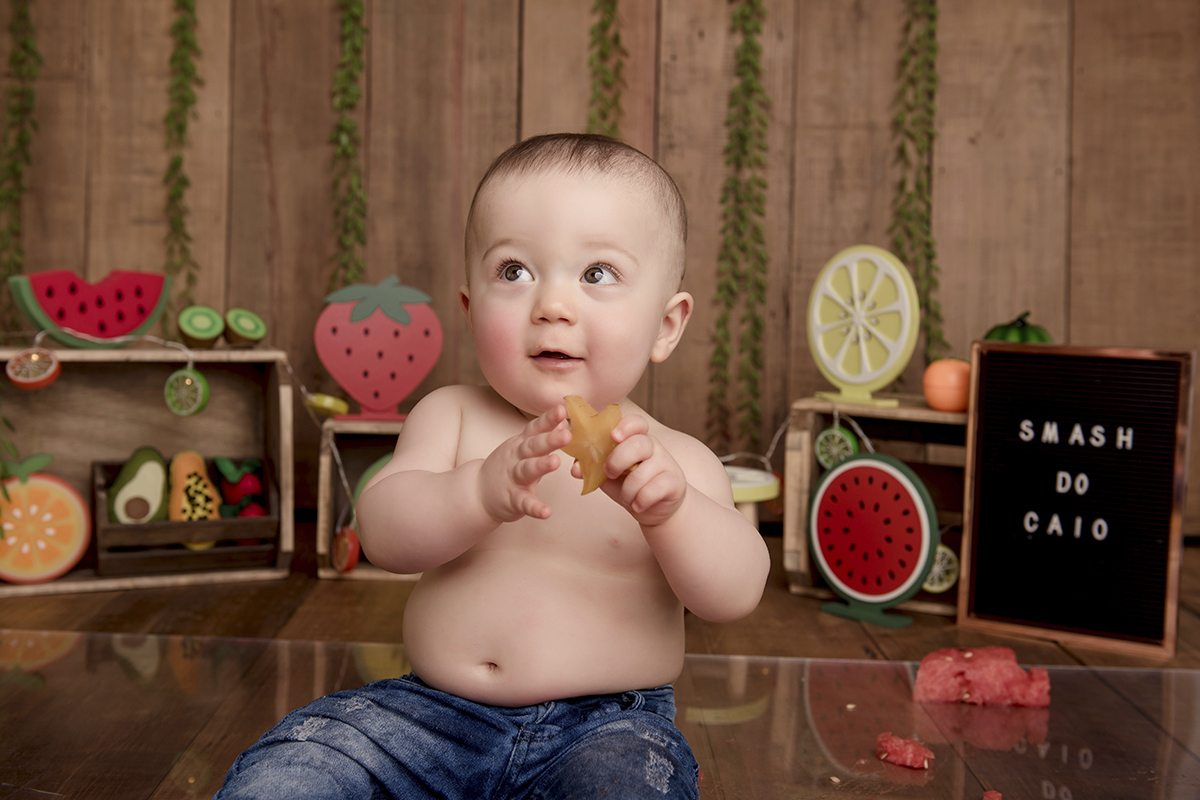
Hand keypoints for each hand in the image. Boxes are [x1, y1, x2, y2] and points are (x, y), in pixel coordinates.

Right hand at [479, 404, 571, 522]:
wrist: (478, 492)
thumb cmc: (509, 466)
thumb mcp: (523, 447)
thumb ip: (543, 435)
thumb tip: (564, 420)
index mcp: (521, 444)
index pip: (535, 428)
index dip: (548, 419)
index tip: (562, 409)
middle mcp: (516, 458)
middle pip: (533, 446)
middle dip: (549, 440)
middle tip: (567, 434)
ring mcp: (513, 478)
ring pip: (527, 470)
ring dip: (541, 466)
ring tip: (556, 462)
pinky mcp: (512, 500)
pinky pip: (524, 503)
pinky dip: (535, 508)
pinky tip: (546, 512)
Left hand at [584, 414, 686, 526]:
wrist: (652, 508)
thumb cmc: (628, 486)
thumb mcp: (608, 476)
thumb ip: (592, 468)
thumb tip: (575, 468)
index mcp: (635, 439)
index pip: (636, 422)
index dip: (625, 425)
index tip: (613, 436)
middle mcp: (653, 447)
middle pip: (639, 443)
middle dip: (618, 460)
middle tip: (610, 473)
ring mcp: (666, 463)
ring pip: (643, 472)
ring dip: (628, 491)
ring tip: (627, 498)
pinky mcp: (674, 482)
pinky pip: (653, 490)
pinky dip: (640, 501)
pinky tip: (638, 505)